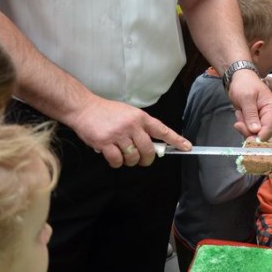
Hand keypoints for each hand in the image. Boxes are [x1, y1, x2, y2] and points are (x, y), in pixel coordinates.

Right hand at [71, 94, 190, 167]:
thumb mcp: (128, 114)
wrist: (84, 108)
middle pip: (148, 150)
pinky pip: (117, 161)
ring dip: (129, 161)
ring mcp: (118, 134)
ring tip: (122, 154)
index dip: (175, 140)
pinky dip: (116, 163)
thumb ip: (140, 127)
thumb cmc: (106, 112)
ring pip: (133, 157)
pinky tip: (112, 156)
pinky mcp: (105, 143)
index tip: (187, 147)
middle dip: (146, 159)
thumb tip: (152, 145)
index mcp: (140, 117)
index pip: (162, 130)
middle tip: (141, 159)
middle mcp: (131, 125)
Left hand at [228, 69, 271, 139]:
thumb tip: (256, 131)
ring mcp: (264, 121)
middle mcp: (271, 117)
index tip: (248, 139)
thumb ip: (251, 114)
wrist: (240, 79)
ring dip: (244, 128)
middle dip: (250, 133)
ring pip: (256, 135)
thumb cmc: (245, 85)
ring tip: (239, 113)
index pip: (270, 129)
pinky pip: (250, 132)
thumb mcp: (246, 97)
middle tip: (238, 124)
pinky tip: (240, 115)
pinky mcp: (257, 123)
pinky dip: (243, 126)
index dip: (260, 137)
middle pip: (265, 136)